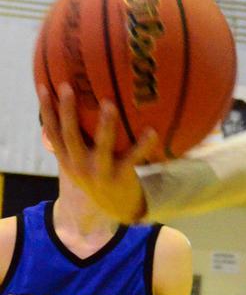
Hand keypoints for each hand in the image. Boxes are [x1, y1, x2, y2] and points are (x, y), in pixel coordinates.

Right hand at [38, 83, 154, 222]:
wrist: (116, 207)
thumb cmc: (100, 173)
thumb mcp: (81, 159)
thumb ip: (77, 138)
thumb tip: (75, 105)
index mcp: (67, 158)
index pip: (52, 131)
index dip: (46, 110)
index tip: (44, 87)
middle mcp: (78, 165)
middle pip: (69, 135)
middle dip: (67, 111)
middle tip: (68, 87)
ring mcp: (98, 172)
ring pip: (100, 147)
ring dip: (105, 125)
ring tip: (109, 104)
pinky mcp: (119, 177)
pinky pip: (132, 158)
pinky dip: (143, 145)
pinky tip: (152, 130)